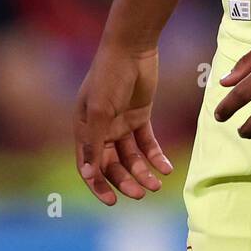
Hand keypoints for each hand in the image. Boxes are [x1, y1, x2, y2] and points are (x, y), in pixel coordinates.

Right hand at [74, 42, 172, 204]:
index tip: (112, 202)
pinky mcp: (140, 116)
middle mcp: (101, 130)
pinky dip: (156, 156)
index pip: (89, 166)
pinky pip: (148, 143)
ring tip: (157, 185)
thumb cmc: (109, 76)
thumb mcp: (100, 110)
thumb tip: (88, 176)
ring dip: (143, 172)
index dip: (98, 185)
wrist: (132, 48)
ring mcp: (121, 124)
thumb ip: (94, 143)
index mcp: (84, 130)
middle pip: (113, 165)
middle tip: (142, 193)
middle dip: (126, 181)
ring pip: (132, 157)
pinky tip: (166, 168)